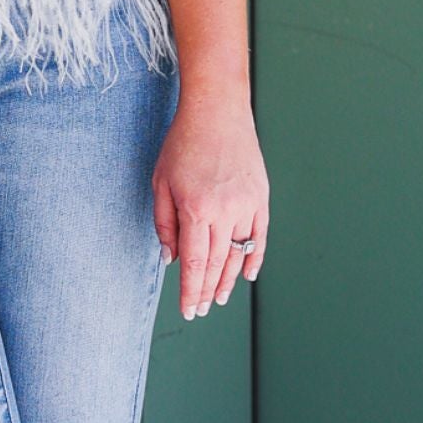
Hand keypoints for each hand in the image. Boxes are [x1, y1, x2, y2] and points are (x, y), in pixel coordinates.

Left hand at [153, 86, 267, 318]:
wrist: (217, 111)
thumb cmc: (183, 144)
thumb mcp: (161, 182)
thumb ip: (164, 223)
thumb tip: (170, 259)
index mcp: (196, 209)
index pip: (195, 263)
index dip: (191, 291)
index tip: (188, 310)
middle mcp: (224, 211)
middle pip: (217, 264)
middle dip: (206, 291)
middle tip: (200, 311)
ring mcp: (246, 205)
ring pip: (238, 253)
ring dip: (228, 280)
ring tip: (218, 299)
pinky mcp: (260, 197)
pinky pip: (259, 236)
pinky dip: (253, 257)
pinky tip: (245, 274)